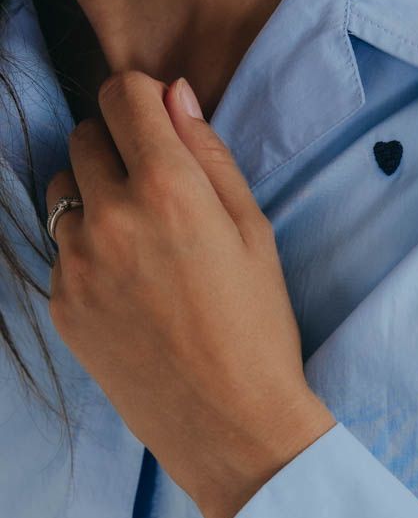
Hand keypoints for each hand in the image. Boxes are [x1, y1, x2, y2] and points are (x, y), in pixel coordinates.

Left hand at [45, 70, 335, 517]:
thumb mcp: (253, 232)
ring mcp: (75, 263)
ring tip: (141, 243)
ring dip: (94, 196)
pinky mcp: (59, 303)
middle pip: (84, 136)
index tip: (158, 123)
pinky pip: (61, 249)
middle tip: (158, 191)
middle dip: (117, 147)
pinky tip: (130, 288)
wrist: (230, 423)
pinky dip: (88, 252)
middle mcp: (111, 218)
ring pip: (63, 191)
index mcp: (169, 190)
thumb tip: (174, 93)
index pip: (122, 95)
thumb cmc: (257, 328)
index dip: (142, 99)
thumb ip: (210, 154)